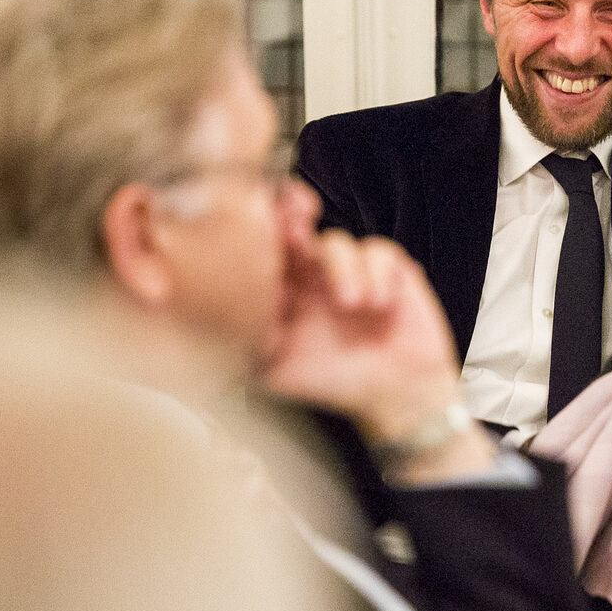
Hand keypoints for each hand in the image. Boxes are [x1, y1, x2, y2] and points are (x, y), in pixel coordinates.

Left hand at [262, 225, 492, 480]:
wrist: (397, 392)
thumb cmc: (336, 382)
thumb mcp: (280, 371)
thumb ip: (248, 347)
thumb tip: (214, 328)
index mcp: (285, 293)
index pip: (265, 255)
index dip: (258, 237)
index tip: (255, 230)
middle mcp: (314, 276)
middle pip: (296, 229)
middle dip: (292, 217)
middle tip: (295, 222)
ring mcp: (352, 270)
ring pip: (336, 242)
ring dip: (342, 269)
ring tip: (353, 304)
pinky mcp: (389, 270)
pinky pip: (379, 251)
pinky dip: (377, 274)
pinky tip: (380, 304)